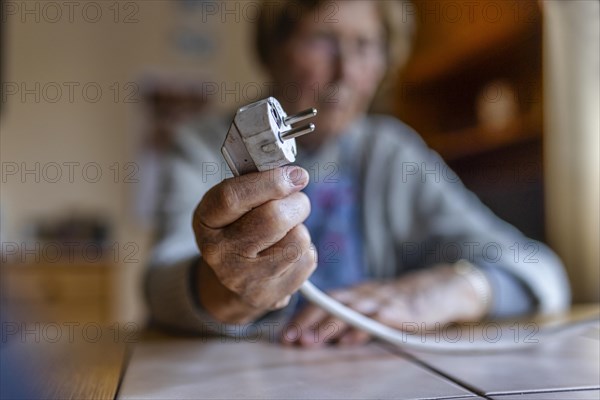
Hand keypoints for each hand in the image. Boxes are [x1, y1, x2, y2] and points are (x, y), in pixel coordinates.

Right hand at [193, 166, 316, 323]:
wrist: (236, 278)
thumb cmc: (240, 228)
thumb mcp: (236, 202)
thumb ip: (258, 182)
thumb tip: (296, 175)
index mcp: (206, 221)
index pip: (233, 197)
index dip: (270, 182)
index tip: (295, 175)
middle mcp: (219, 253)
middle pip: (273, 218)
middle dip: (296, 203)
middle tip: (297, 201)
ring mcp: (244, 279)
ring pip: (297, 239)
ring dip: (301, 229)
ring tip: (287, 231)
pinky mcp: (270, 295)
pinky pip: (307, 260)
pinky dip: (305, 251)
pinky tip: (287, 253)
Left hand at [281, 264, 489, 346]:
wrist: (439, 290)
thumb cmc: (399, 302)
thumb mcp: (371, 305)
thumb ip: (348, 314)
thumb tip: (316, 333)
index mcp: (354, 293)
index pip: (322, 302)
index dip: (301, 317)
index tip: (284, 334)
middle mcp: (363, 294)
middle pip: (330, 305)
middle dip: (307, 322)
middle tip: (289, 338)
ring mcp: (381, 301)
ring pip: (349, 312)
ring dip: (327, 327)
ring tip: (310, 341)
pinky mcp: (399, 312)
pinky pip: (377, 320)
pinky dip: (361, 329)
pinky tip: (348, 340)